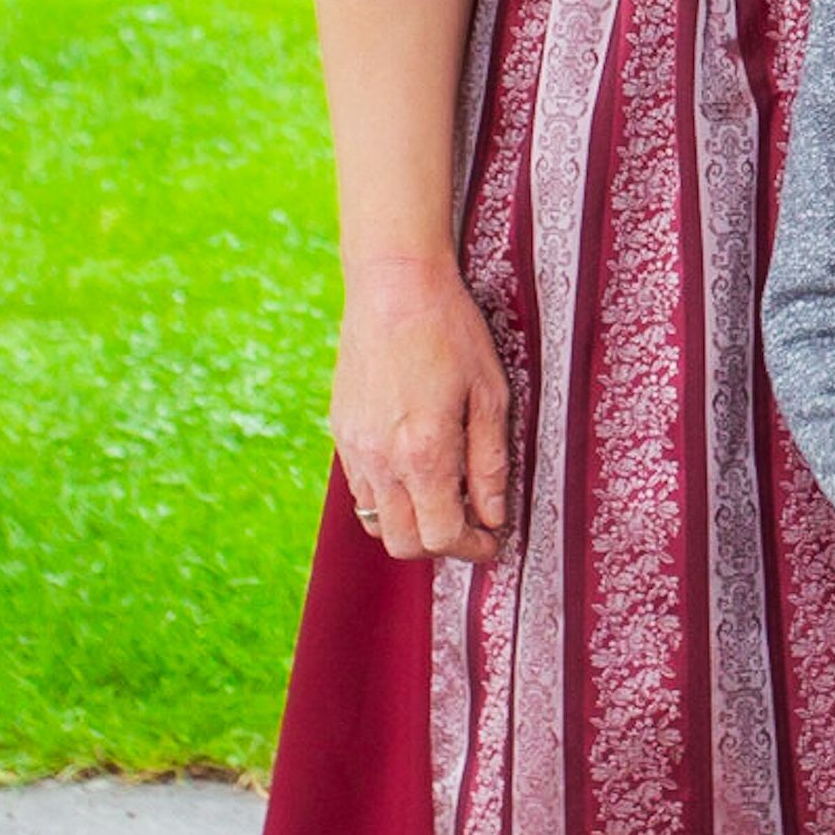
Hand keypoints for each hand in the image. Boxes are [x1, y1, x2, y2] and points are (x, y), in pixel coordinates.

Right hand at [331, 256, 511, 562]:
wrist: (394, 287)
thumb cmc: (450, 333)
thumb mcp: (491, 395)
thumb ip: (491, 464)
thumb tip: (493, 515)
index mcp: (423, 453)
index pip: (441, 536)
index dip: (473, 548)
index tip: (493, 540)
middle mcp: (381, 460)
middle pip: (403, 544)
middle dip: (440, 545)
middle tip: (470, 524)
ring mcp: (354, 448)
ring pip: (377, 521)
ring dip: (412, 522)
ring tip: (444, 495)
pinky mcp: (341, 432)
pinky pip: (361, 488)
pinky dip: (388, 496)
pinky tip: (415, 467)